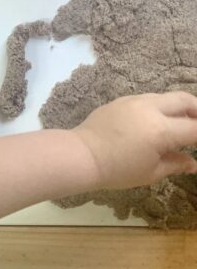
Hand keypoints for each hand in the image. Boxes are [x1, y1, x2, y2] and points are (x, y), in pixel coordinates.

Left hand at [73, 92, 196, 189]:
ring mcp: (133, 101)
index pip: (195, 128)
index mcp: (161, 129)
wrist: (82, 154)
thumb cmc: (117, 169)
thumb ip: (176, 163)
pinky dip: (160, 107)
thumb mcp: (151, 172)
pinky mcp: (120, 100)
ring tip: (184, 123)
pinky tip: (158, 121)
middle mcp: (150, 109)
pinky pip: (147, 98)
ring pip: (165, 96)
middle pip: (184, 99)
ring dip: (179, 107)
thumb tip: (193, 163)